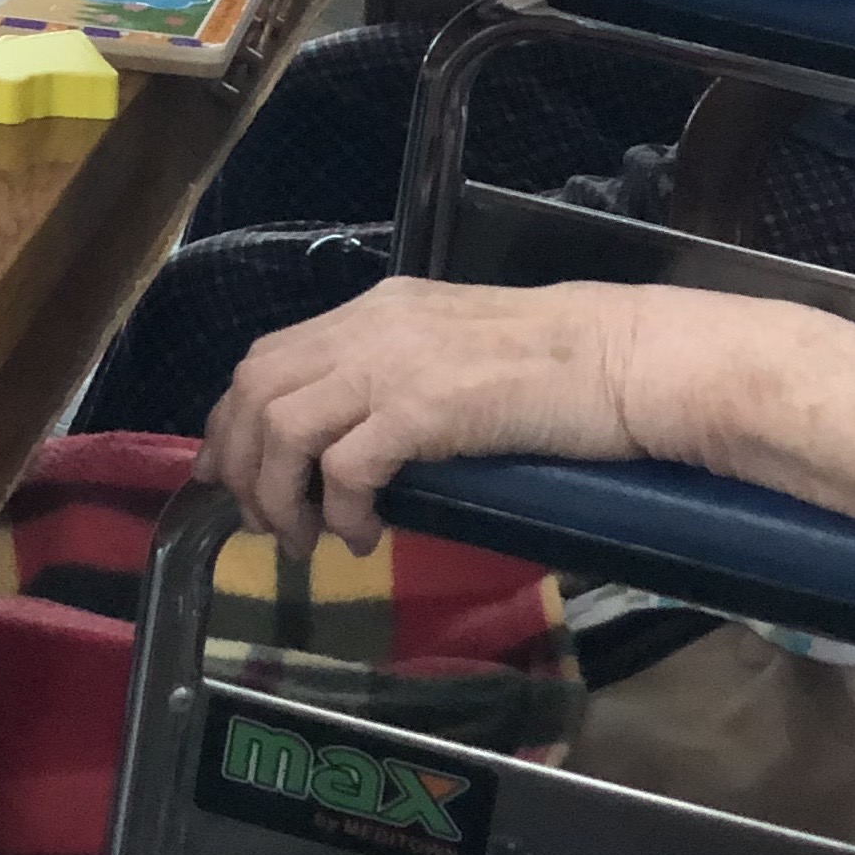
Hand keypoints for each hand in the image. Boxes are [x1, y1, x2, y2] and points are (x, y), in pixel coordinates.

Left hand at [201, 277, 707, 553]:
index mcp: (372, 313)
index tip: (229, 476)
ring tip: (305, 541)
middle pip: (257, 393)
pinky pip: (345, 465)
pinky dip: (339, 510)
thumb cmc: (555, 367)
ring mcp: (393, 366)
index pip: (265, 360)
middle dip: (243, 467)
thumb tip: (355, 443)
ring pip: (285, 430)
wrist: (624, 358)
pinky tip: (364, 538)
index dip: (234, 423)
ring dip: (280, 496)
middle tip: (263, 525)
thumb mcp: (452, 353)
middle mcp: (368, 330)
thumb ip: (398, 379)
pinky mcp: (424, 409)